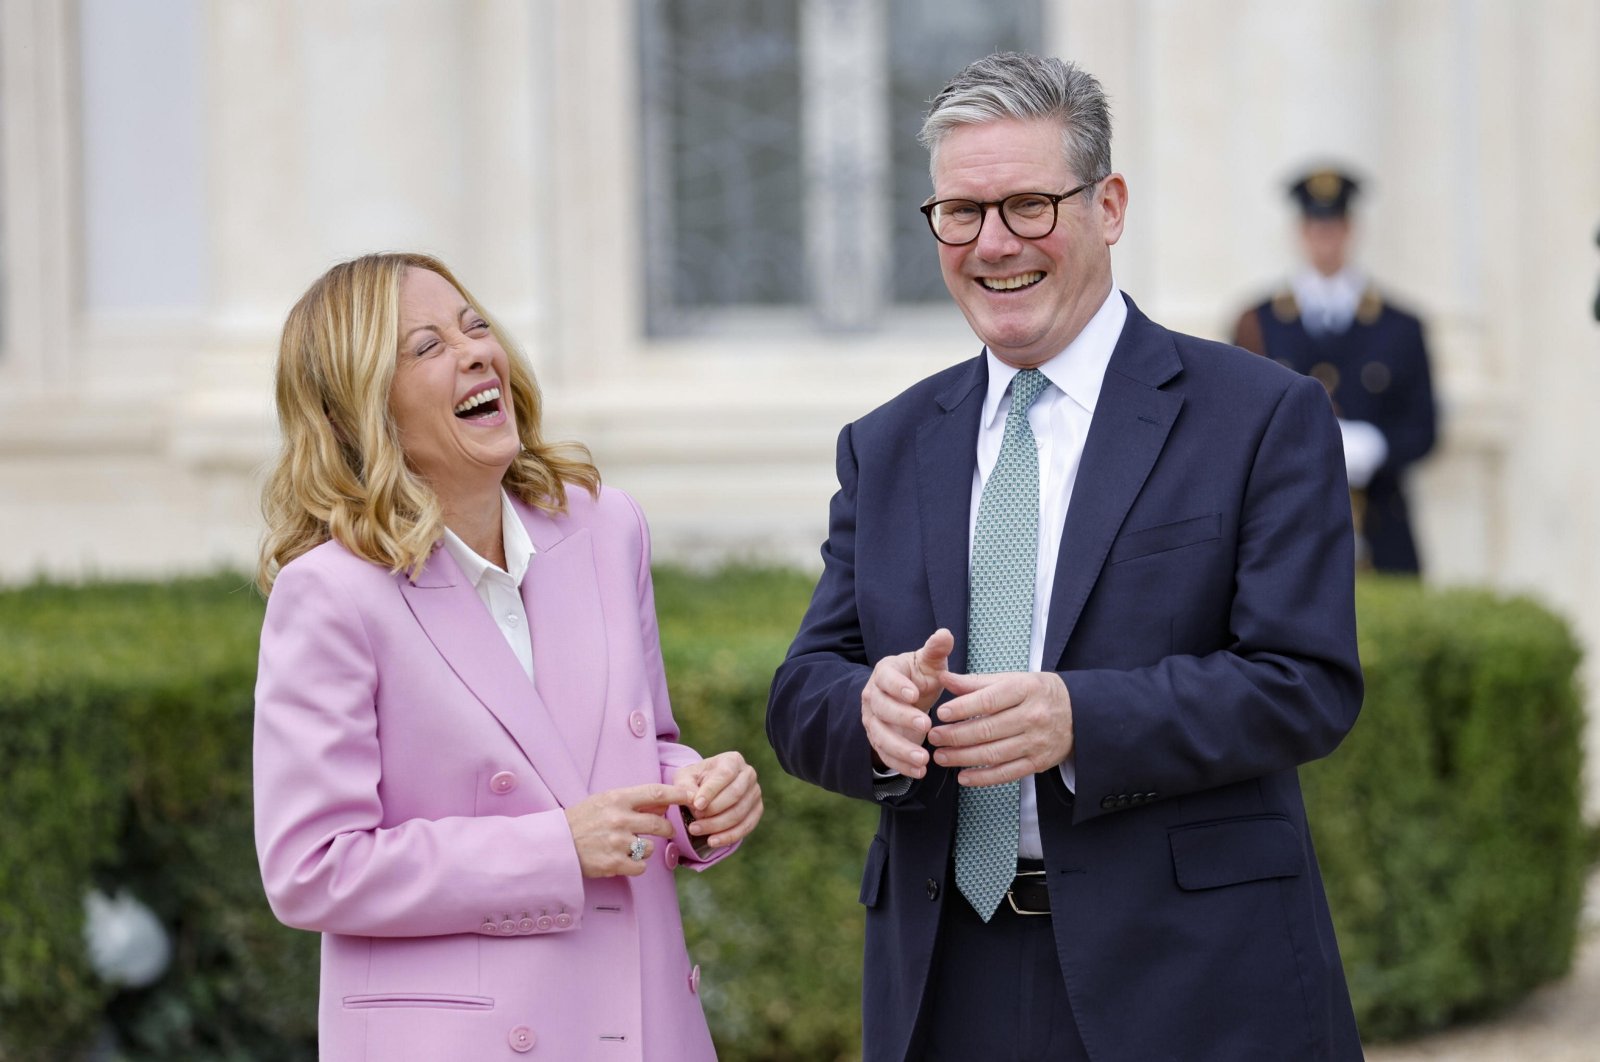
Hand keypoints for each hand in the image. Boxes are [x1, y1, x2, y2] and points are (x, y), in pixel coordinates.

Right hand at [564, 783, 691, 877]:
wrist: (556, 844)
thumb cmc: (582, 820)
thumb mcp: (605, 801)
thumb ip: (633, 801)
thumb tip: (663, 805)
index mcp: (618, 798)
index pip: (656, 793)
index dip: (678, 794)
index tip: (691, 796)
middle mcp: (620, 818)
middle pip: (661, 824)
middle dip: (666, 829)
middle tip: (664, 830)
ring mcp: (618, 842)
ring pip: (652, 848)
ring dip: (646, 849)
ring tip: (627, 847)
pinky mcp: (615, 863)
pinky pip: (641, 866)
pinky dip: (636, 865)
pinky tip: (623, 860)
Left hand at [673, 752, 762, 848]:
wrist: (706, 789)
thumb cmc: (695, 781)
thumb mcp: (685, 778)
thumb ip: (686, 787)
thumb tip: (695, 801)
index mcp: (732, 760)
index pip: (724, 775)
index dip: (711, 791)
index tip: (697, 805)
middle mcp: (748, 774)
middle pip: (735, 795)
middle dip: (713, 811)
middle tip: (693, 821)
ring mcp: (755, 793)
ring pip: (740, 813)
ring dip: (717, 826)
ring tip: (696, 831)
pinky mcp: (757, 810)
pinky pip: (746, 826)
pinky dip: (729, 836)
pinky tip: (712, 841)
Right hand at [860, 629, 953, 777]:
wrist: (906, 697)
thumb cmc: (920, 677)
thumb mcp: (929, 663)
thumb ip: (936, 650)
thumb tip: (946, 634)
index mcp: (885, 673)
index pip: (886, 678)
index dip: (897, 686)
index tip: (914, 694)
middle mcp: (873, 697)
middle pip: (881, 709)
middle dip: (902, 718)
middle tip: (925, 725)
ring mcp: (872, 720)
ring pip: (880, 736)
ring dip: (900, 749)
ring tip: (923, 759)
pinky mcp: (877, 740)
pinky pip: (885, 755)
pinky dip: (900, 765)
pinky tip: (919, 772)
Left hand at [927, 670, 1073, 785]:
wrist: (1078, 713)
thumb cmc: (1037, 693)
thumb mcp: (1012, 679)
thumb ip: (976, 682)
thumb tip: (944, 677)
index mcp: (1025, 690)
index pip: (990, 700)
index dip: (963, 708)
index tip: (941, 713)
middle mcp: (1033, 716)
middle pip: (988, 729)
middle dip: (956, 736)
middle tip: (934, 737)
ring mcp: (1036, 742)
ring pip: (994, 754)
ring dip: (963, 758)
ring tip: (941, 756)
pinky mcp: (1038, 763)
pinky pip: (1007, 773)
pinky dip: (983, 778)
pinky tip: (963, 777)